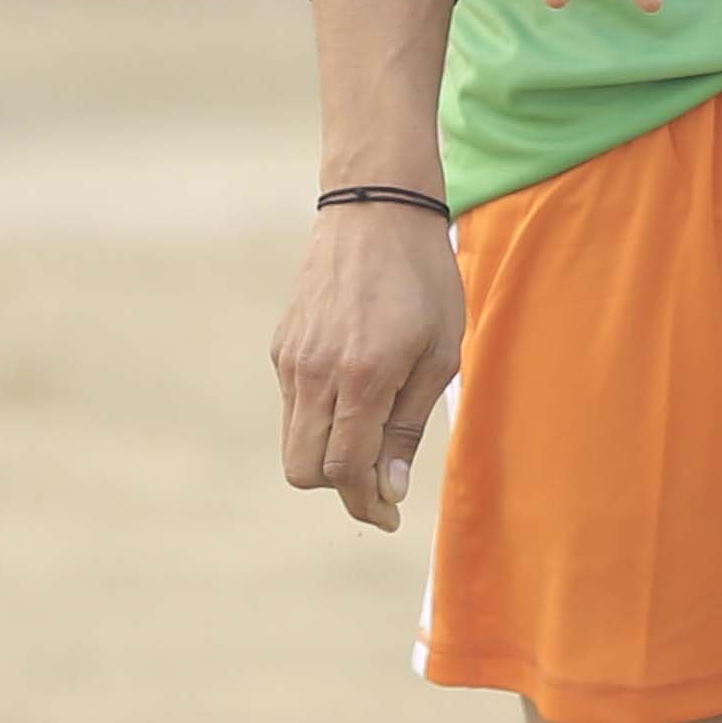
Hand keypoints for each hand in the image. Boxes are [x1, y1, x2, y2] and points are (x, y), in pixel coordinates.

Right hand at [272, 202, 465, 528]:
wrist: (377, 208)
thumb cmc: (424, 278)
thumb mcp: (440, 351)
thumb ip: (410, 424)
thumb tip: (391, 487)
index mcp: (362, 375)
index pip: (345, 469)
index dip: (368, 502)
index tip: (392, 514)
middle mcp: (315, 372)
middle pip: (305, 470)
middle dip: (341, 488)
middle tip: (381, 482)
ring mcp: (292, 358)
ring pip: (293, 442)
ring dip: (328, 455)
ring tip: (374, 436)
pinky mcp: (282, 345)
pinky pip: (294, 406)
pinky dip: (319, 420)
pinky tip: (356, 395)